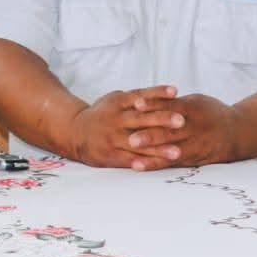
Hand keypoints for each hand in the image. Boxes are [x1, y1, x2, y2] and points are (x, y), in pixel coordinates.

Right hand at [62, 85, 183, 171]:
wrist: (75, 132)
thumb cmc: (103, 114)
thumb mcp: (116, 99)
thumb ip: (138, 97)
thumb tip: (170, 94)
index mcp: (118, 102)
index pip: (140, 96)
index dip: (157, 93)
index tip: (175, 92)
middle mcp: (116, 119)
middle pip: (141, 119)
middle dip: (162, 120)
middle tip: (182, 121)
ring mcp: (113, 138)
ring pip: (138, 143)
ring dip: (158, 148)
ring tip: (178, 151)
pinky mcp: (110, 154)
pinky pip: (129, 159)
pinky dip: (142, 162)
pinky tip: (156, 165)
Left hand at [125, 93, 244, 167]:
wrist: (238, 132)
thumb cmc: (209, 113)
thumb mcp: (194, 101)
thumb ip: (171, 103)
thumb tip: (139, 101)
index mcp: (193, 109)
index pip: (171, 106)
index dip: (154, 105)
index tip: (136, 104)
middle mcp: (194, 128)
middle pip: (170, 132)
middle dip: (151, 136)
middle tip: (131, 140)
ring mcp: (195, 145)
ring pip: (171, 151)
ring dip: (152, 156)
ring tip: (135, 161)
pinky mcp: (194, 158)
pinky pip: (173, 163)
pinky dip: (156, 165)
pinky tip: (140, 166)